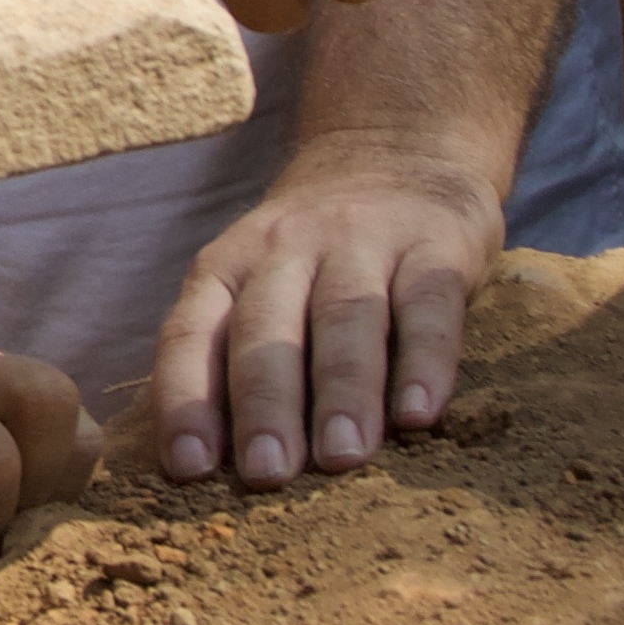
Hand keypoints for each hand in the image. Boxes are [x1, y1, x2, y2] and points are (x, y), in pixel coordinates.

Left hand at [155, 133, 502, 485]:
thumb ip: (231, 356)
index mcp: (228, 266)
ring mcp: (364, 242)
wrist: (398, 151)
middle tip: (267, 473)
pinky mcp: (437, 246)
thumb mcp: (256, 283)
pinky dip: (425, 361)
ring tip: (341, 456)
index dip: (186, 400)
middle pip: (268, 329)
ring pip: (346, 317)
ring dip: (342, 390)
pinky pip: (428, 305)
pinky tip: (420, 415)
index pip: (192, 332)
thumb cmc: (313, 256)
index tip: (188, 469)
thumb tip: (203, 471)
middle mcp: (287, 248)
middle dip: (264, 404)